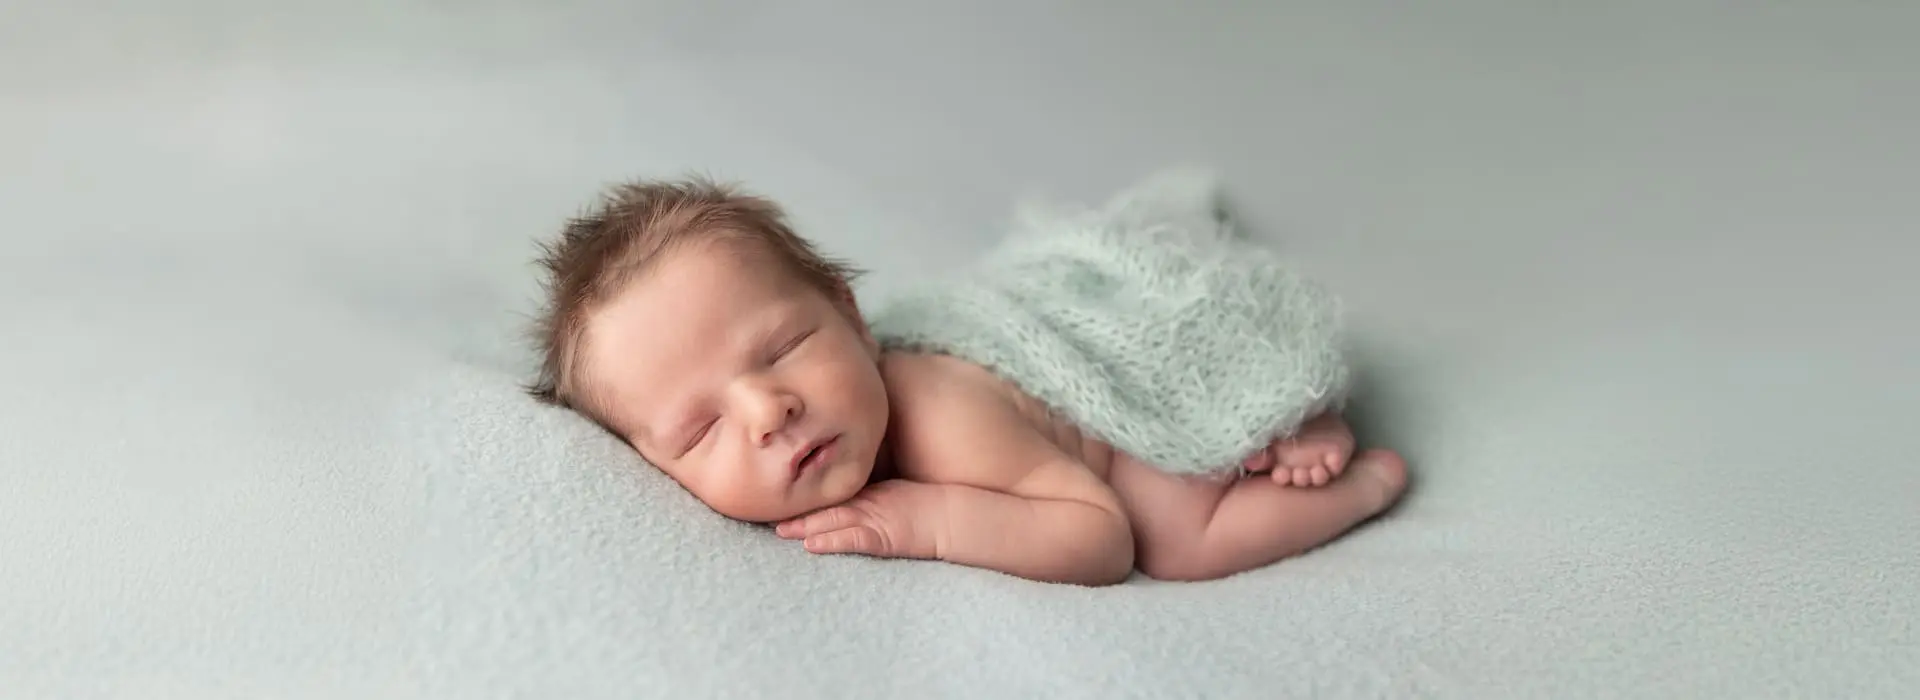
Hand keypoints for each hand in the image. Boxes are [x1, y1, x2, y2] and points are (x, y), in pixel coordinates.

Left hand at [774, 479, 948, 559]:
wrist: (955, 517)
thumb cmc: (928, 507)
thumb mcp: (893, 495)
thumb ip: (870, 494)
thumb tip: (841, 496)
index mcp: (868, 493)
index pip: (830, 494)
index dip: (804, 497)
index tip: (779, 496)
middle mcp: (867, 504)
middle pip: (824, 507)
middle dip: (796, 511)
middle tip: (764, 511)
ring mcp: (874, 520)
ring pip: (832, 522)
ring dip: (804, 527)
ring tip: (778, 530)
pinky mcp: (883, 538)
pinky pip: (853, 540)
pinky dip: (831, 542)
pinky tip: (811, 545)